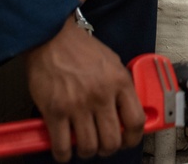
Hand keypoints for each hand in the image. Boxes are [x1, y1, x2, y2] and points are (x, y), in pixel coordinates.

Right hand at [25, 19, 144, 161]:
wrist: (51, 36)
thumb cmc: (80, 48)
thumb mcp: (112, 62)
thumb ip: (120, 86)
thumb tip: (125, 110)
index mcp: (119, 82)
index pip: (136, 121)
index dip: (133, 138)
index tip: (127, 140)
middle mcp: (101, 95)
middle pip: (112, 141)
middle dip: (108, 149)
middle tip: (102, 145)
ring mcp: (77, 105)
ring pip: (88, 147)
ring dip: (86, 152)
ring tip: (83, 145)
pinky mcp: (55, 111)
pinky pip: (62, 146)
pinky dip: (64, 154)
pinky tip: (64, 148)